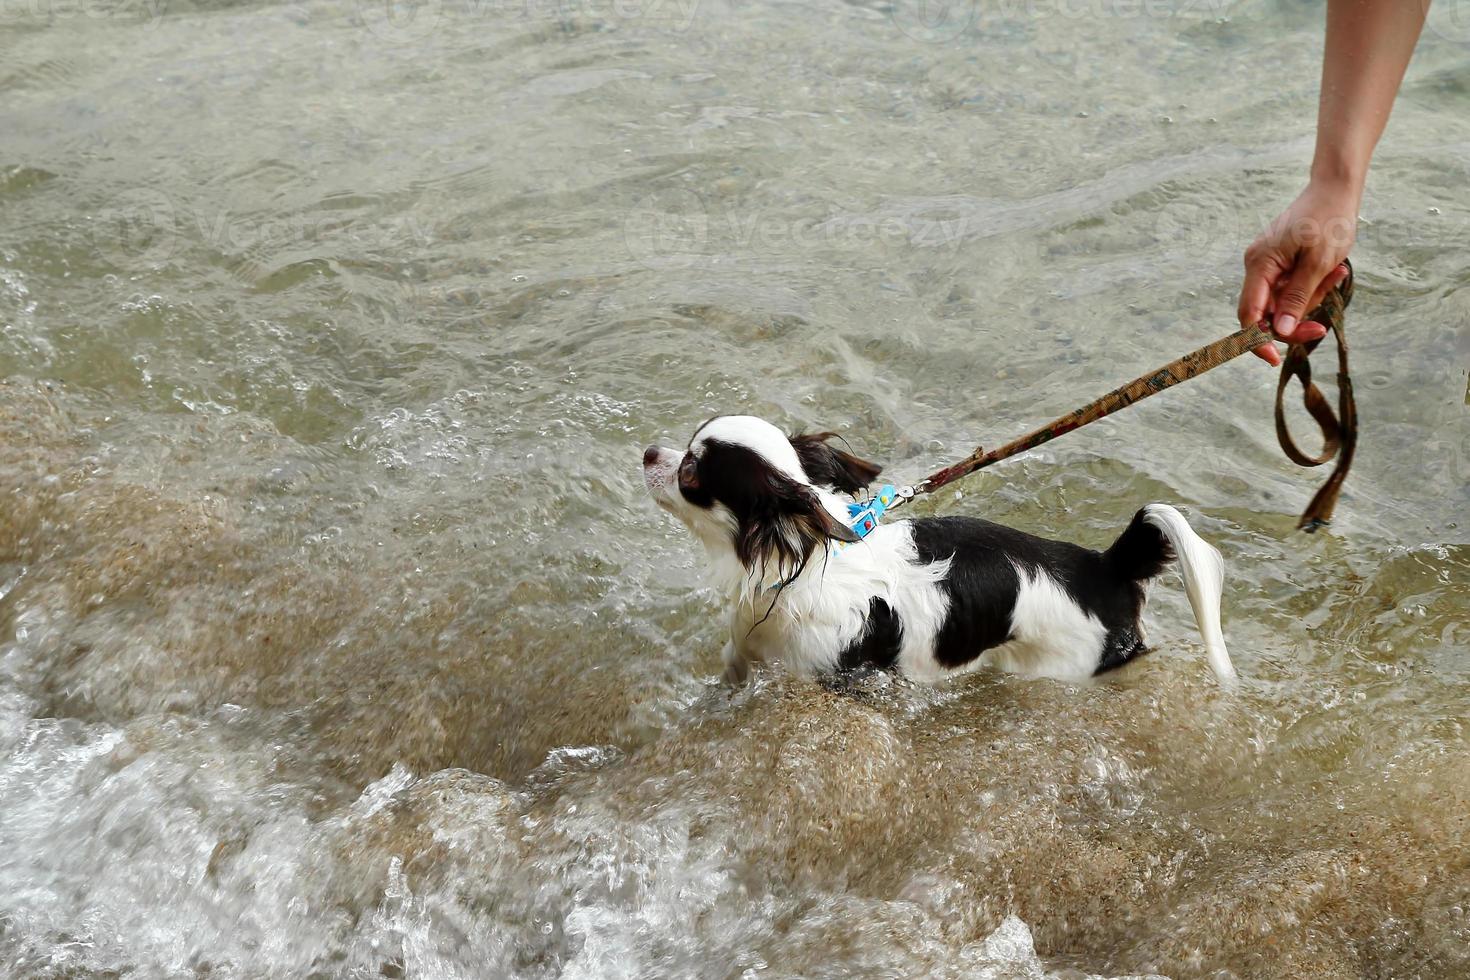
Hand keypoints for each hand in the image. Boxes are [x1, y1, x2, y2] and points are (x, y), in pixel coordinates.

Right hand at [1238, 179, 1357, 365]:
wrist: (1336, 189)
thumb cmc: (1329, 220)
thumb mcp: (1318, 263)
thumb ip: (1297, 298)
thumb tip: (1279, 331)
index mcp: (1260, 264)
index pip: (1249, 314)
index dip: (1257, 341)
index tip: (1274, 360)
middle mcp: (1257, 266)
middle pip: (1264, 313)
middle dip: (1293, 320)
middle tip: (1322, 327)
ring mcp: (1267, 265)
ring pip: (1281, 303)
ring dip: (1309, 300)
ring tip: (1336, 276)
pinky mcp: (1280, 263)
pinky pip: (1290, 289)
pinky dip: (1310, 289)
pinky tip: (1331, 271)